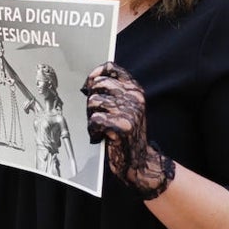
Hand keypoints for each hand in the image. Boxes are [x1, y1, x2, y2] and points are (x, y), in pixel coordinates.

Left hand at [82, 62, 173, 199]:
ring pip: (93, 102)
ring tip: (102, 126)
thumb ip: (112, 91)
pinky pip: (94, 120)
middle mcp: (135, 97)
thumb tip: (90, 80)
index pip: (112, 68)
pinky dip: (93, 130)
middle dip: (92, 100)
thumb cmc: (127, 133)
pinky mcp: (122, 126)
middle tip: (98, 114)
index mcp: (135, 90)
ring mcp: (130, 111)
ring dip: (91, 116)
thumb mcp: (126, 107)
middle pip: (98, 84)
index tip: (89, 83)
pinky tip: (101, 135)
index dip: (95, 73)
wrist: (138, 160)